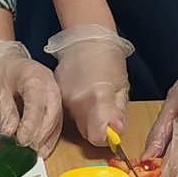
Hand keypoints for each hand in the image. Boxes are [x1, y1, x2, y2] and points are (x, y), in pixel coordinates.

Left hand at [0, 41, 62, 156]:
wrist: (1, 61)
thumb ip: (4, 112)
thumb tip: (10, 132)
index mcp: (34, 77)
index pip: (36, 104)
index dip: (30, 124)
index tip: (21, 140)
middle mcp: (50, 85)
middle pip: (51, 113)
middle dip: (40, 134)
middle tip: (28, 150)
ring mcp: (54, 93)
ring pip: (56, 119)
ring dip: (46, 138)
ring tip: (35, 153)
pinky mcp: (53, 102)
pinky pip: (56, 121)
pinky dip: (50, 137)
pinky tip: (43, 149)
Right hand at [43, 25, 132, 145]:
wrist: (85, 39)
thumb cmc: (108, 58)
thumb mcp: (121, 86)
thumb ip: (118, 112)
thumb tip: (117, 132)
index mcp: (96, 99)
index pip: (97, 138)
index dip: (106, 137)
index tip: (113, 130)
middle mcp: (75, 103)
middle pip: (85, 133)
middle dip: (98, 128)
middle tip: (108, 113)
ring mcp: (62, 100)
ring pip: (76, 124)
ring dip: (87, 119)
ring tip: (95, 102)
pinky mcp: (55, 96)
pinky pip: (68, 112)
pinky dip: (77, 110)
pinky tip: (83, 96)